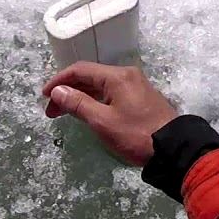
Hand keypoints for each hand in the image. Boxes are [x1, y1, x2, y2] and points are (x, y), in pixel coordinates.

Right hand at [42, 62, 178, 165]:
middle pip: (89, 77)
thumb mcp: (103, 121)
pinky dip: (94, 101)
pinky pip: (111, 93)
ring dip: (80, 98)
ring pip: (100, 86)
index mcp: (117, 76)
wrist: (173, 149)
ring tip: (64, 114)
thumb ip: (78, 104)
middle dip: (68, 92)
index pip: (80, 70)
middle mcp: (126, 75)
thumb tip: (57, 90)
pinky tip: (86, 113)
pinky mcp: (140, 98)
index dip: (59, 81)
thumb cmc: (136, 134)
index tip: (44, 96)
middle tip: (51, 112)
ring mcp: (135, 86)